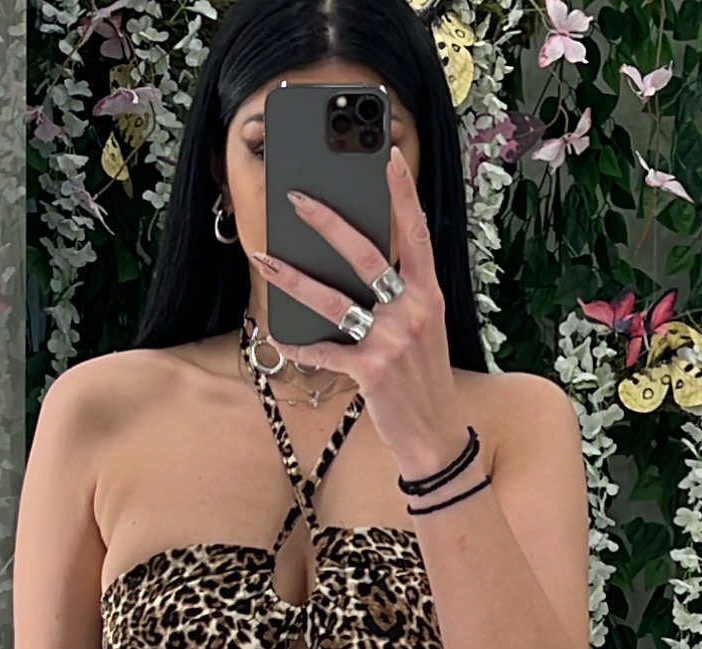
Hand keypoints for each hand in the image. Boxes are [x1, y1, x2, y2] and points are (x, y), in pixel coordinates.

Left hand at [255, 148, 469, 477]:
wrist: (435, 437)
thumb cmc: (423, 381)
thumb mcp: (424, 330)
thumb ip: (400, 298)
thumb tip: (359, 271)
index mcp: (428, 294)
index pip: (416, 234)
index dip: (402, 195)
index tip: (387, 159)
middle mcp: (412, 310)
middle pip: (365, 254)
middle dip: (327, 222)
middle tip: (297, 199)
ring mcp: (391, 340)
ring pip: (334, 299)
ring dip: (294, 278)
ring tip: (266, 258)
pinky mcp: (370, 370)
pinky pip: (325, 351)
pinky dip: (300, 346)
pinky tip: (280, 339)